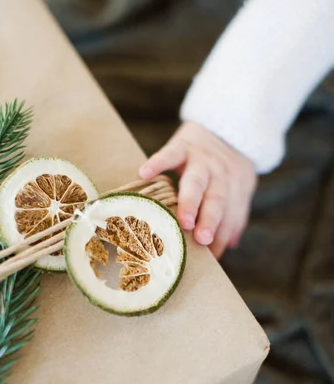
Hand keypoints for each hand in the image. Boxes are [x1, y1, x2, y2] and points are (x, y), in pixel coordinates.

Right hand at [139, 121, 256, 258]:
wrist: (227, 126)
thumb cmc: (227, 168)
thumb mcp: (239, 189)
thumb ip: (233, 216)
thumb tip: (226, 247)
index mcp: (233, 190)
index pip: (229, 217)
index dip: (221, 237)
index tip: (211, 258)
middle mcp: (219, 176)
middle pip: (216, 200)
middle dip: (210, 220)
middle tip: (202, 239)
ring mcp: (201, 160)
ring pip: (196, 181)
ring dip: (190, 201)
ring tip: (183, 220)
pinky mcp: (183, 145)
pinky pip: (169, 154)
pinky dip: (157, 162)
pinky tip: (144, 173)